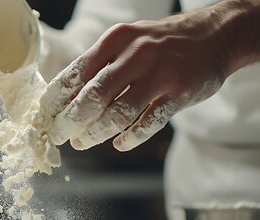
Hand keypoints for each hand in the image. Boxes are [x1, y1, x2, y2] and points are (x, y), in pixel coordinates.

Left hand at [40, 8, 229, 151]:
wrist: (215, 35)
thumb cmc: (160, 43)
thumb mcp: (127, 41)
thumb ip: (99, 65)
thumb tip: (64, 98)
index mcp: (116, 39)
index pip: (77, 72)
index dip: (56, 99)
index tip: (44, 116)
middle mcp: (136, 55)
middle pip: (93, 96)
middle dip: (70, 121)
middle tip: (58, 135)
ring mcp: (160, 75)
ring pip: (118, 114)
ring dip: (95, 133)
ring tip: (82, 142)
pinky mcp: (180, 94)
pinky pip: (148, 123)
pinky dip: (130, 138)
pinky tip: (119, 144)